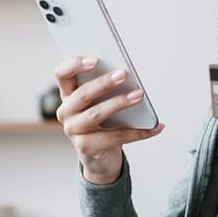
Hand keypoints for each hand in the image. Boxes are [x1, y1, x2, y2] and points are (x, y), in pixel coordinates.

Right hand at [54, 56, 162, 184]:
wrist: (101, 156)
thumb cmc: (103, 123)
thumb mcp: (102, 103)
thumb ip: (109, 89)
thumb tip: (130, 77)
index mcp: (68, 94)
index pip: (62, 73)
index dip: (75, 64)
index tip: (95, 60)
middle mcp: (66, 112)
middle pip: (82, 93)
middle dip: (104, 83)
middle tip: (124, 74)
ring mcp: (73, 131)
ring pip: (96, 113)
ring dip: (120, 102)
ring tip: (139, 95)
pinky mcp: (85, 147)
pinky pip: (114, 137)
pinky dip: (137, 132)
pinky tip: (155, 127)